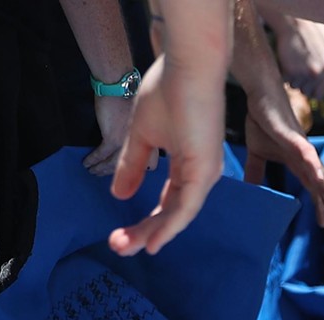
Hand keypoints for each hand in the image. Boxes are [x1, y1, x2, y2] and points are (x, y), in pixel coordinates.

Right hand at [85, 95, 149, 176]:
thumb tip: (127, 143)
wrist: (119, 85)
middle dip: (116, 173)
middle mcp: (143, 144)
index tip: (129, 175)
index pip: (151, 165)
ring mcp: (127, 142)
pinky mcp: (112, 138)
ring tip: (92, 172)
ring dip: (101, 169)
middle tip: (103, 174)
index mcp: (153, 140)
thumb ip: (138, 134)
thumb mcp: (142, 120)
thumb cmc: (129, 96)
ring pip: (113, 163)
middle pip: (130, 168)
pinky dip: (93, 160)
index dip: (140, 170)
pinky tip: (87, 163)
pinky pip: (101, 155)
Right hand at [109, 55, 226, 255]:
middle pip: (171, 213)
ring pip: (178, 214)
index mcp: (187, 166)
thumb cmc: (169, 92)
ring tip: (128, 248)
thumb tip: (119, 194)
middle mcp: (200, 175)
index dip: (146, 220)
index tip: (120, 235)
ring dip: (152, 233)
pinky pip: (187, 206)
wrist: (188, 67)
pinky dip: (170, 226)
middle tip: (118, 247)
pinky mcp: (205, 170)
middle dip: (144, 232)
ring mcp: (205, 174)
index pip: (166, 201)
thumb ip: (133, 165)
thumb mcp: (143, 136)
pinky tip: (153, 241)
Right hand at [243, 82, 323, 228]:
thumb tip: (250, 187)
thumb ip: (257, 170)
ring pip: (318, 172)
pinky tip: (320, 179)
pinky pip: (307, 153)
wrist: (261, 96)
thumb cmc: (262, 121)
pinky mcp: (294, 137)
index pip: (311, 187)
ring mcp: (301, 147)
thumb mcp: (257, 152)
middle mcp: (304, 157)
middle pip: (320, 184)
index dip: (319, 204)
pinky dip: (313, 166)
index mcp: (296, 162)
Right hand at [274, 17, 323, 101]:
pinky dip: (283, 74)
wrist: (294, 25)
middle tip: (298, 68)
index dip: (311, 91)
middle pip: (306, 92)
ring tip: (294, 62)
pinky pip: (285, 81)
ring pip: (295, 87)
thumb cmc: (308, 40)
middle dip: (301, 84)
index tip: (306, 84)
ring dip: (292, 79)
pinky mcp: (290, 70)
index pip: (319, 95)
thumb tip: (317, 97)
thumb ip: (323, 75)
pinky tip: (287, 62)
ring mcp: (303, 72)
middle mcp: (318, 73)